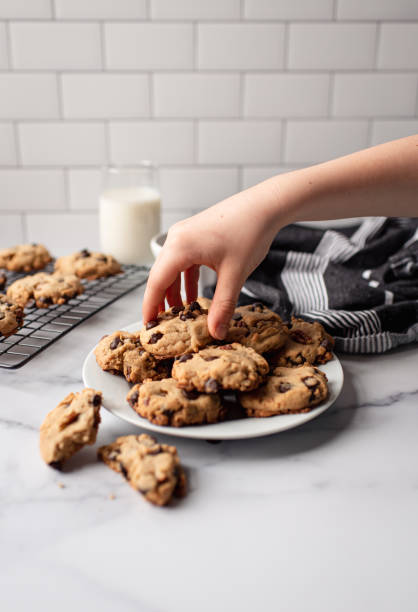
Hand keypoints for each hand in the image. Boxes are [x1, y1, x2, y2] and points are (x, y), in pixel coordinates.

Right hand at [142, 184, 280, 338]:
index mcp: (180, 247)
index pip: (156, 283)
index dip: (150, 306)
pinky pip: (183, 261)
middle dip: (161, 301)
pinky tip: (192, 296)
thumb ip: (223, 306)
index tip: (149, 326)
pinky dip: (185, 279)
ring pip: (172, 269)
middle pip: (160, 276)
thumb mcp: (235, 275)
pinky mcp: (194, 234)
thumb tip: (216, 333)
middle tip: (162, 326)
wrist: (264, 205)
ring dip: (175, 291)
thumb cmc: (249, 233)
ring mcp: (184, 234)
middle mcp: (176, 239)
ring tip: (178, 314)